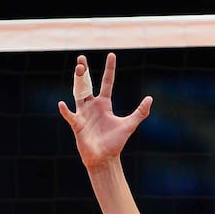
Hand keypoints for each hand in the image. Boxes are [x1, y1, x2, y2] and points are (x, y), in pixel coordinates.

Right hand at [57, 53, 152, 168]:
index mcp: (104, 104)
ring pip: (78, 94)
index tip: (111, 55)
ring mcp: (83, 114)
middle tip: (81, 58)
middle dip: (84, 72)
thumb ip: (140, 112)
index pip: (106, 82)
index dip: (109, 69)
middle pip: (87, 84)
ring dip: (78, 82)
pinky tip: (63, 104)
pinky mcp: (77, 125)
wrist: (105, 158)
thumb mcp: (129, 125)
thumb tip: (150, 98)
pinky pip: (70, 116)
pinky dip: (66, 111)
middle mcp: (92, 106)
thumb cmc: (115, 143)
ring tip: (78, 69)